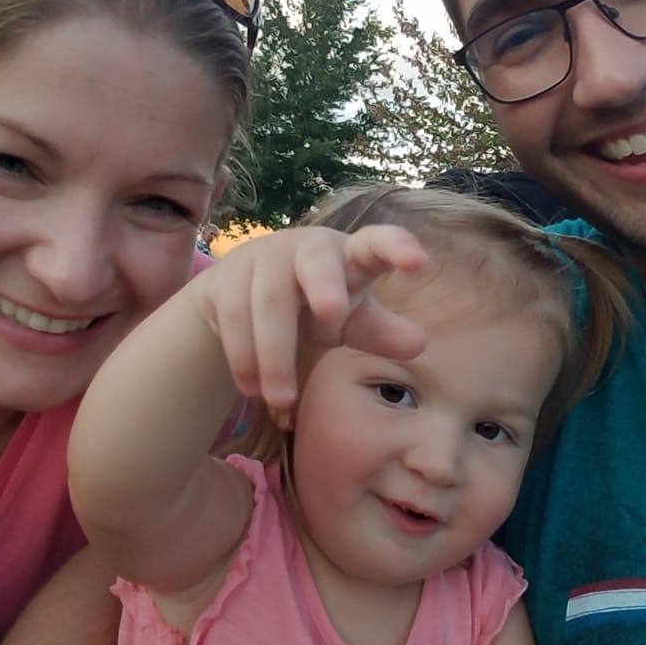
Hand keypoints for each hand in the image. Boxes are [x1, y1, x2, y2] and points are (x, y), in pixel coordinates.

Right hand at [194, 224, 427, 405]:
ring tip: (283, 401)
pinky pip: (232, 317)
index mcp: (349, 255)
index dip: (396, 248)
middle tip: (332, 315)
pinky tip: (253, 390)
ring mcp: (262, 258)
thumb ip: (380, 332)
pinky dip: (243, 357)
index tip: (419, 263)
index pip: (376, 243)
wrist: (239, 299)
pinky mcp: (226, 278)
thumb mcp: (350, 322)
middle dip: (324, 284)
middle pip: (316, 261)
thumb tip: (419, 342)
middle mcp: (307, 248)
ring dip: (275, 356)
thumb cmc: (311, 307)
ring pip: (268, 302)